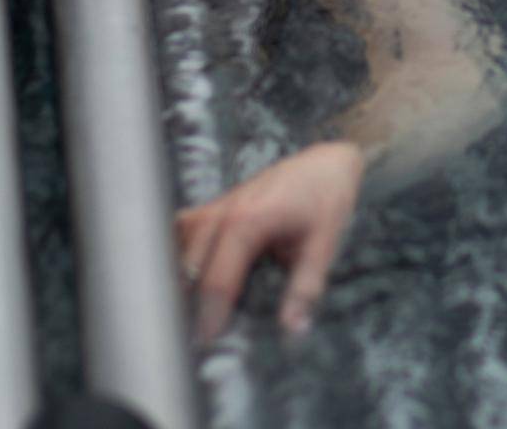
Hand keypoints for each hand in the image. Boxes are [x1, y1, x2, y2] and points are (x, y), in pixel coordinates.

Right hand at [174, 140, 365, 344]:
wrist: (326, 163)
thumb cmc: (327, 199)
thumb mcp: (324, 244)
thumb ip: (305, 287)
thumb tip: (293, 329)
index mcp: (248, 221)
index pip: (217, 277)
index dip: (209, 314)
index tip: (206, 343)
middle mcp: (225, 211)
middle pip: (190, 264)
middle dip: (189, 301)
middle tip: (194, 337)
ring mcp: (218, 205)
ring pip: (180, 243)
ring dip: (180, 275)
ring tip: (187, 312)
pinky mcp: (218, 205)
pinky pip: (184, 228)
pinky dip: (180, 250)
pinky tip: (185, 276)